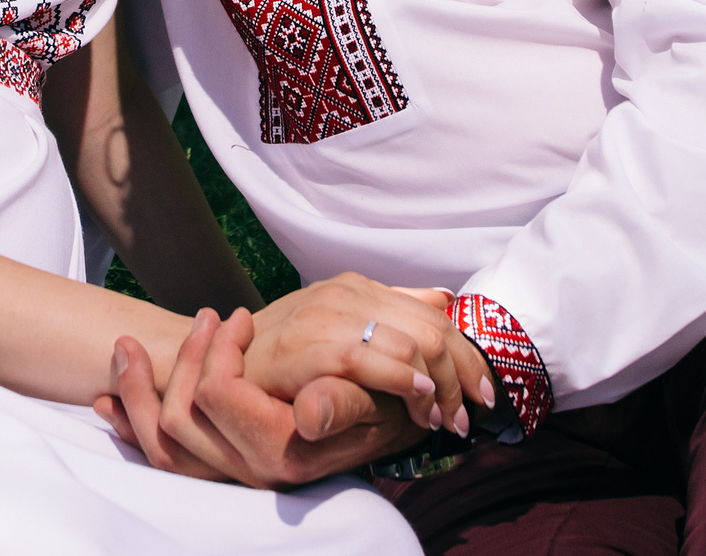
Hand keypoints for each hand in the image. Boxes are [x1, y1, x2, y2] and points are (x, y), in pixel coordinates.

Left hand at [96, 308, 423, 486]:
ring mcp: (231, 471)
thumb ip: (340, 404)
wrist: (387, 424)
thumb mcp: (375, 401)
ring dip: (134, 394)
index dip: (219, 352)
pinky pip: (160, 457)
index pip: (220, 398)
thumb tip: (307, 409)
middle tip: (197, 319)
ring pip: (161, 445)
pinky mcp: (220, 465)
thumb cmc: (383, 405)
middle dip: (175, 363)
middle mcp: (250, 471)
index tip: (238, 316)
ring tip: (124, 348)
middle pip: (180, 422)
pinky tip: (106, 400)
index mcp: (281, 452)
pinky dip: (129, 426)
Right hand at [241, 273, 492, 438]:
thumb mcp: (341, 327)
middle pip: (432, 328)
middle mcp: (346, 293)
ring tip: (444, 419)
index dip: (465, 355)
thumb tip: (445, 297)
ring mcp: (327, 315)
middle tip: (471, 414)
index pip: (433, 314)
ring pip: (412, 342)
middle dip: (461, 375)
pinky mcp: (309, 345)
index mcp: (357, 287)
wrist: (224, 361)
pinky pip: (371, 359)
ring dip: (438, 387)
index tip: (481, 392)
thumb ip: (389, 312)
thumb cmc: (285, 355)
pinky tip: (418, 400)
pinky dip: (402, 380)